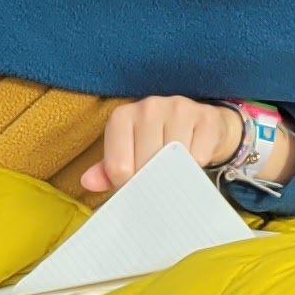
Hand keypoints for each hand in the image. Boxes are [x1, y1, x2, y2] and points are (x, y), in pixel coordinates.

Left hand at [82, 93, 244, 194]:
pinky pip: (196, 158)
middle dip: (152, 182)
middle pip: (145, 166)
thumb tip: (88, 182)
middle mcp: (148, 107)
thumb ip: (108, 169)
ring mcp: (178, 109)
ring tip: (175, 171)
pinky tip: (193, 161)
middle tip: (158, 185)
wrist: (202, 124)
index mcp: (121, 117)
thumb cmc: (158, 142)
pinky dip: (195, 168)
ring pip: (172, 162)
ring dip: (175, 175)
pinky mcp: (205, 117)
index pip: (118, 167)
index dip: (128, 186)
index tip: (137, 187)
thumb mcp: (129, 153)